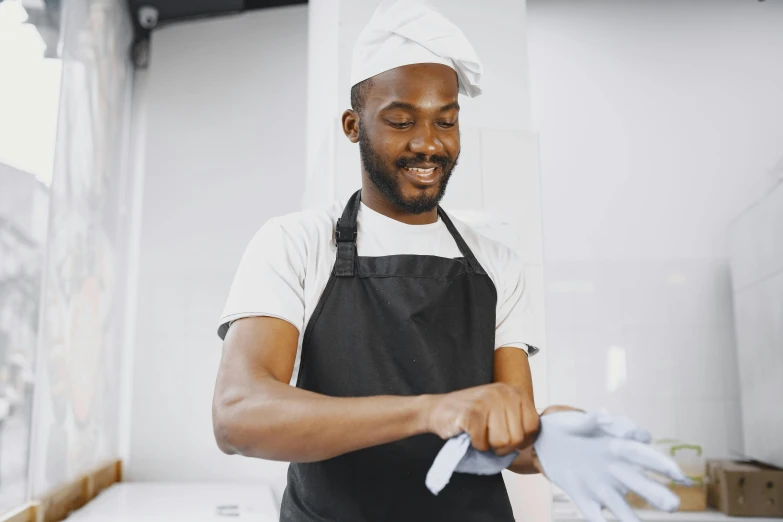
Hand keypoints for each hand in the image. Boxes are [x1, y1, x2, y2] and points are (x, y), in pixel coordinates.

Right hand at [425, 383, 538, 455]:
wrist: (437, 409)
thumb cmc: (472, 415)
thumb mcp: (502, 411)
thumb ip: (519, 420)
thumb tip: (535, 442)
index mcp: (515, 391)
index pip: (533, 427)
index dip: (521, 440)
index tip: (507, 437)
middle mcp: (503, 392)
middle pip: (517, 438)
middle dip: (502, 446)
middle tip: (488, 437)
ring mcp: (487, 400)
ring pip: (501, 442)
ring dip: (488, 445)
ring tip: (479, 433)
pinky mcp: (471, 412)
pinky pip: (482, 442)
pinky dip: (475, 444)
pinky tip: (468, 433)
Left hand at [534, 411, 688, 521]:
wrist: (547, 443)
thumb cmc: (571, 429)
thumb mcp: (578, 423)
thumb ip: (591, 421)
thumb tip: (604, 417)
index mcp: (619, 449)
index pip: (643, 455)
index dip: (660, 464)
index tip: (675, 473)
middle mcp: (617, 472)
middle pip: (640, 484)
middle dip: (656, 494)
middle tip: (673, 505)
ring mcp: (603, 488)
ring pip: (623, 506)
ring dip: (634, 519)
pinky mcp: (585, 500)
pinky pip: (596, 516)